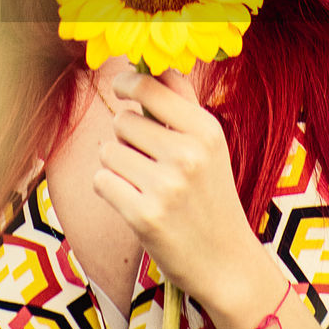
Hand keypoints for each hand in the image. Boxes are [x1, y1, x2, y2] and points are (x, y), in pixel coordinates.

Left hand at [93, 68, 263, 306]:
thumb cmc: (211, 197)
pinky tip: (132, 202)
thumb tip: (150, 66)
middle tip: (148, 162)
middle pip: (122, 121)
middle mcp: (188, 154)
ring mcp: (166, 186)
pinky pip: (102, 181)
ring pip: (108, 151)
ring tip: (142, 183)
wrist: (226, 262)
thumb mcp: (210, 146)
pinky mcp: (144, 216)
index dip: (126, 82)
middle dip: (126, 138)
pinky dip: (110, 189)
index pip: (149, 86)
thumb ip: (181, 103)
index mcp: (206, 130)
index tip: (120, 88)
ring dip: (116, 165)